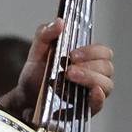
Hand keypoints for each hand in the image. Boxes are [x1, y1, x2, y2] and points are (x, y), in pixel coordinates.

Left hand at [0, 19, 114, 120]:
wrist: (24, 98)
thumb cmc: (35, 75)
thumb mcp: (36, 51)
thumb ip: (45, 34)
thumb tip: (60, 22)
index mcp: (86, 59)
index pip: (103, 52)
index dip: (92, 51)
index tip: (72, 54)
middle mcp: (93, 75)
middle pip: (107, 67)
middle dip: (90, 65)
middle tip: (68, 68)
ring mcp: (90, 93)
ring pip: (107, 84)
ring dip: (90, 78)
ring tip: (68, 76)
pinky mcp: (85, 110)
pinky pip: (100, 104)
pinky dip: (98, 97)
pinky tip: (90, 92)